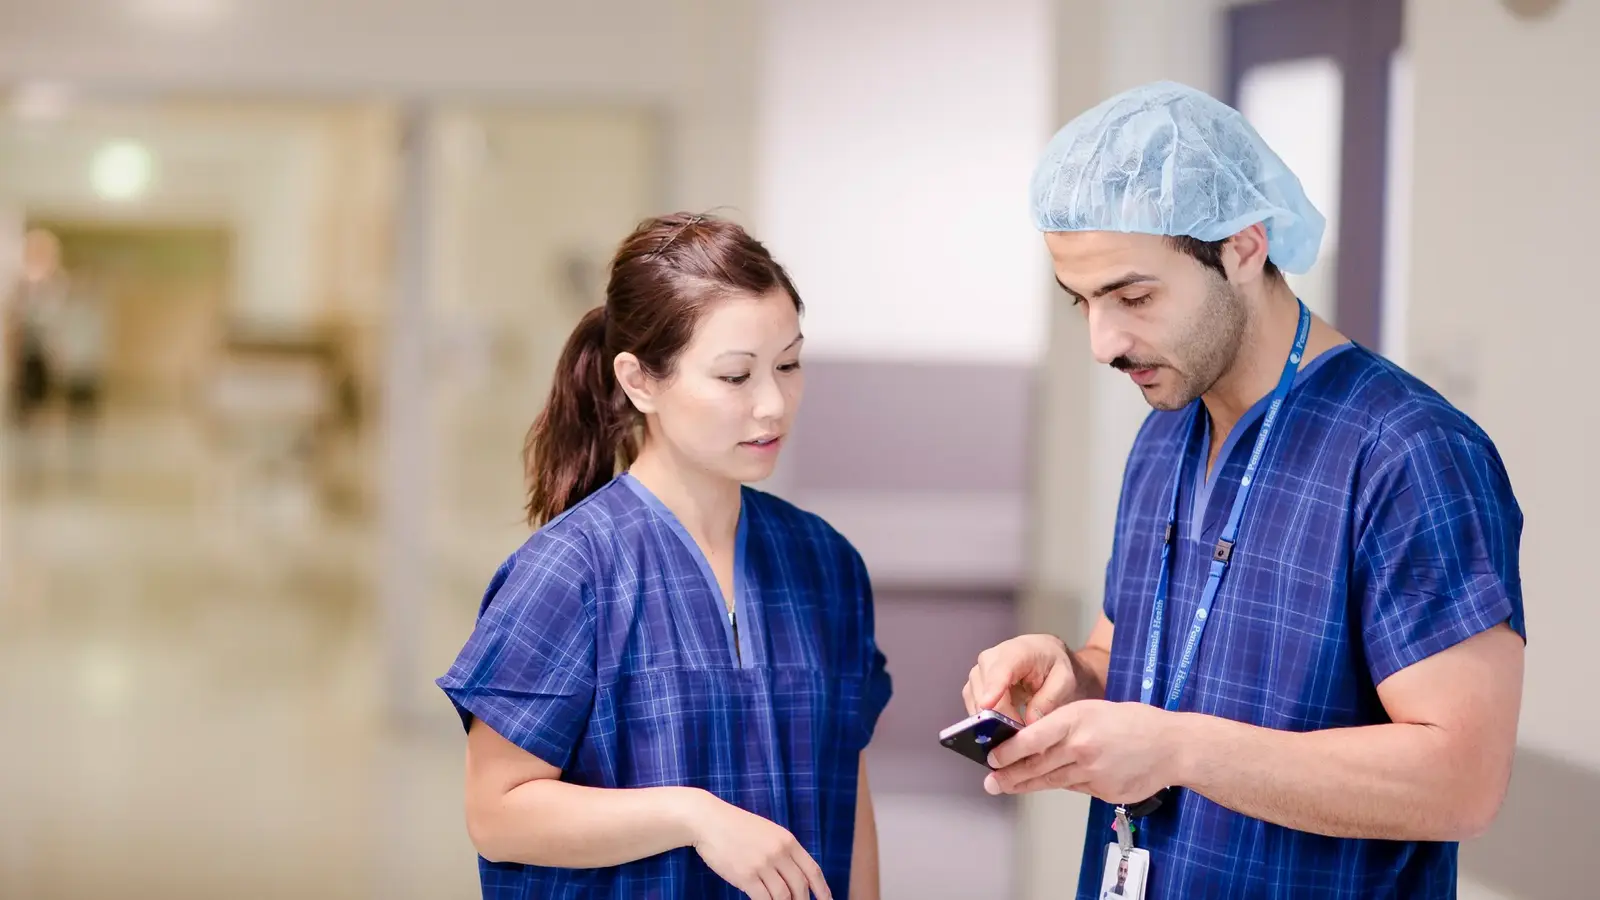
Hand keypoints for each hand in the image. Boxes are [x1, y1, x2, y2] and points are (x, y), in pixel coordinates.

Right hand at [688, 793, 831, 899]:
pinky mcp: (745, 876)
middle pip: (800, 887)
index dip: (823, 890)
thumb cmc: (736, 826)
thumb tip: (796, 875)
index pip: (813, 870)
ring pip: (784, 897)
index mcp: (787, 840)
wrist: (708, 820)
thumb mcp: (767, 831)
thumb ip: (783, 850)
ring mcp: (762, 864)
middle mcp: (779, 852)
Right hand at [963, 634, 1078, 724]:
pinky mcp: (973, 684)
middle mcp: (990, 659)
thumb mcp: (1063, 680)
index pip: (1000, 670)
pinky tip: (1000, 727)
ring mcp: (978, 671)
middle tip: (1017, 734)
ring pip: (975, 701)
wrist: (1042, 653)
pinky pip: (972, 705)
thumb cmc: (1053, 665)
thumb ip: (1048, 700)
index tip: (987, 706)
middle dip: (997, 716)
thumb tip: (1029, 723)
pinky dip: (984, 719)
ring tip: (1012, 732)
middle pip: (984, 691)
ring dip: (991, 720)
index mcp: (1016, 652)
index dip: (992, 688)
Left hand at [983, 700, 1182, 803]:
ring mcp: (1093, 772)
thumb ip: (1062, 726)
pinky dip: (1060, 785)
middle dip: (1009, 775)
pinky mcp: (1103, 790)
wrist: (1172, 746)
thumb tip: (1030, 742)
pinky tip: (1046, 783)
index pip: (1032, 738)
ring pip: (1051, 780)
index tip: (991, 757)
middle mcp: (1082, 747)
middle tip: (990, 781)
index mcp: (1077, 720)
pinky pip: (1074, 788)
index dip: (1008, 751)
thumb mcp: (1092, 710)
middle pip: (1037, 765)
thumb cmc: (1133, 723)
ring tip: (1005, 786)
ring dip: (1025, 785)